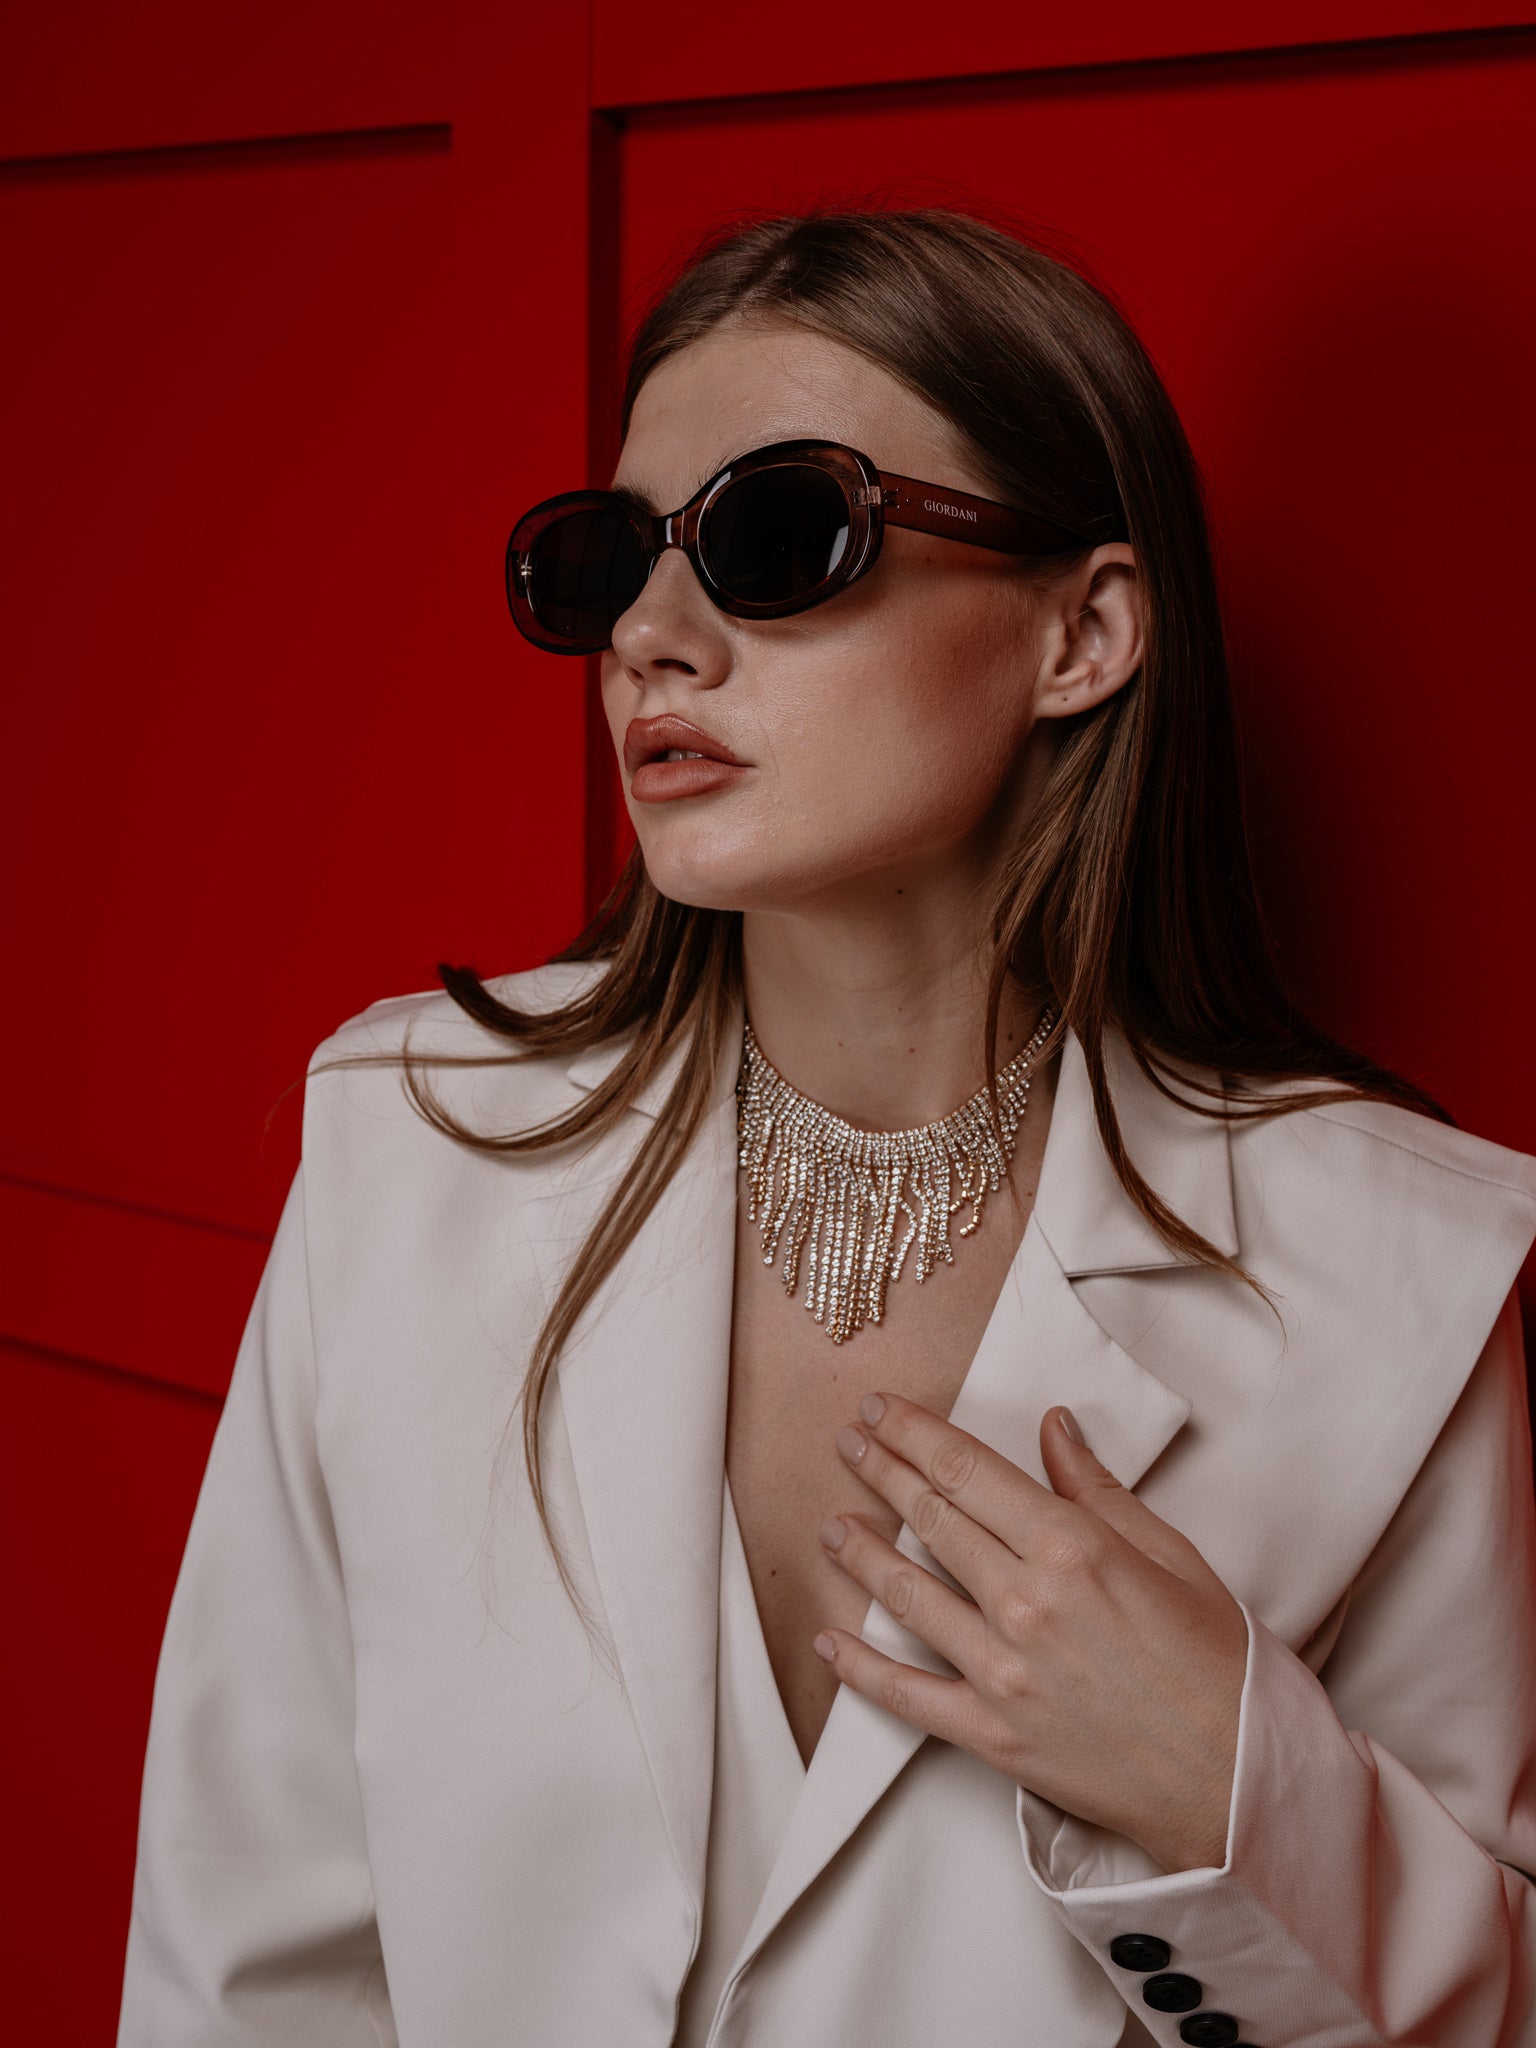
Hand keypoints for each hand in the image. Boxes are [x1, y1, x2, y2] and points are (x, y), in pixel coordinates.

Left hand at [812, 1392, 1247, 1874]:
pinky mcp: (993, 1736)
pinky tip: (829, 1638)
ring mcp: (1002, 1673)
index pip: (966, 1471)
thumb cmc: (1219, 1664)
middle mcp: (1025, 1603)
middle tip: (848, 1444)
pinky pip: (907, 1696)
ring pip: (907, 1596)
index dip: (911, 1432)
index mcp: (1070, 1548)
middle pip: (931, 1520)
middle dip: (881, 1473)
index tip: (877, 1409)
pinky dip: (860, 1667)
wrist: (1238, 1783)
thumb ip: (1098, 1490)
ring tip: (833, 1525)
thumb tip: (1053, 1428)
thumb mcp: (1171, 1555)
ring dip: (861, 1554)